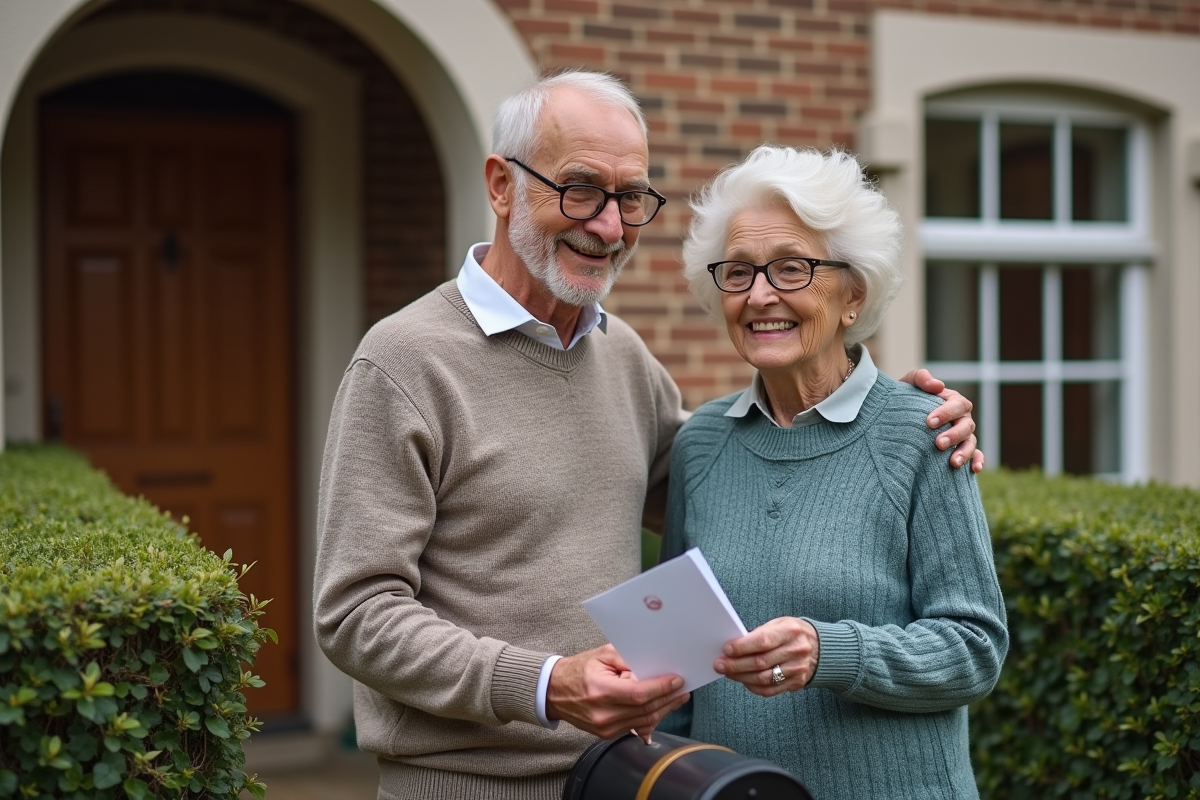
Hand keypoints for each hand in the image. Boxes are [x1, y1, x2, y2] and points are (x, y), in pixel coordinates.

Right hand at [546, 645, 688, 738]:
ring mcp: (604, 728)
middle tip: (682, 689)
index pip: (639, 693)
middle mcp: (603, 714)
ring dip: (663, 710)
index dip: (660, 688)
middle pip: (645, 710)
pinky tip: (661, 709)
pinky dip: (650, 718)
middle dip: (667, 699)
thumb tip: (652, 668)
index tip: (676, 681)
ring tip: (676, 698)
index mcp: (600, 691)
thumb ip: (627, 659)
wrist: (555, 691)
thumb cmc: (579, 670)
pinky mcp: (606, 735)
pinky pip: (635, 728)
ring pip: (643, 721)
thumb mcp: (602, 655)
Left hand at [713, 617, 818, 696]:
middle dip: (736, 665)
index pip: (763, 641)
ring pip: (764, 678)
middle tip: (719, 664)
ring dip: (741, 677)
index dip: (742, 647)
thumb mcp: (780, 624)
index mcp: (791, 631)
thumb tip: (734, 646)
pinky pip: (771, 690)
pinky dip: (754, 687)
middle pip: (761, 662)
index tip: (726, 649)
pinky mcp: (797, 683)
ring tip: (727, 672)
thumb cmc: (793, 633)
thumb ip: (760, 634)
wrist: (822, 648)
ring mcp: (798, 669)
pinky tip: (743, 681)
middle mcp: (796, 651)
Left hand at [898, 369, 983, 472]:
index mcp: (953, 401)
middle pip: (966, 425)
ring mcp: (963, 435)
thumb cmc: (906, 398)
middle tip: (938, 443)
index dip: (946, 413)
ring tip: (952, 462)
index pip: (957, 405)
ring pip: (971, 442)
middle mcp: (961, 418)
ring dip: (964, 452)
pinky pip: (976, 455)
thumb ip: (922, 379)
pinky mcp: (960, 449)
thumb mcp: (910, 384)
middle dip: (954, 435)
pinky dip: (978, 461)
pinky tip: (975, 469)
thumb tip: (939, 385)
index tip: (929, 422)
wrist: (898, 416)